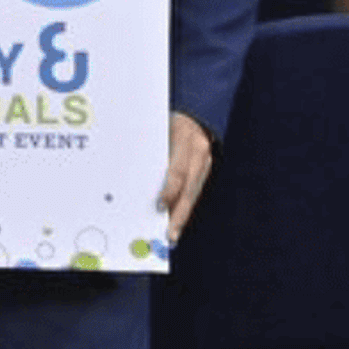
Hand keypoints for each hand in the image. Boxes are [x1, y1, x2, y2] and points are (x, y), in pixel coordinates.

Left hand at [157, 113, 213, 244]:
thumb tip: (142, 183)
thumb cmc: (170, 121)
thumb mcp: (161, 131)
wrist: (194, 113)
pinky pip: (195, 191)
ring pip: (194, 194)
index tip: (159, 206)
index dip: (169, 191)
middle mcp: (200, 153)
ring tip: (173, 233)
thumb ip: (155, 154)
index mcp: (186, 140)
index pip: (177, 171)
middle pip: (189, 189)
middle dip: (179, 215)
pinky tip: (178, 220)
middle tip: (170, 235)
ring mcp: (206, 162)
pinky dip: (185, 206)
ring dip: (183, 215)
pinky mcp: (205, 169)